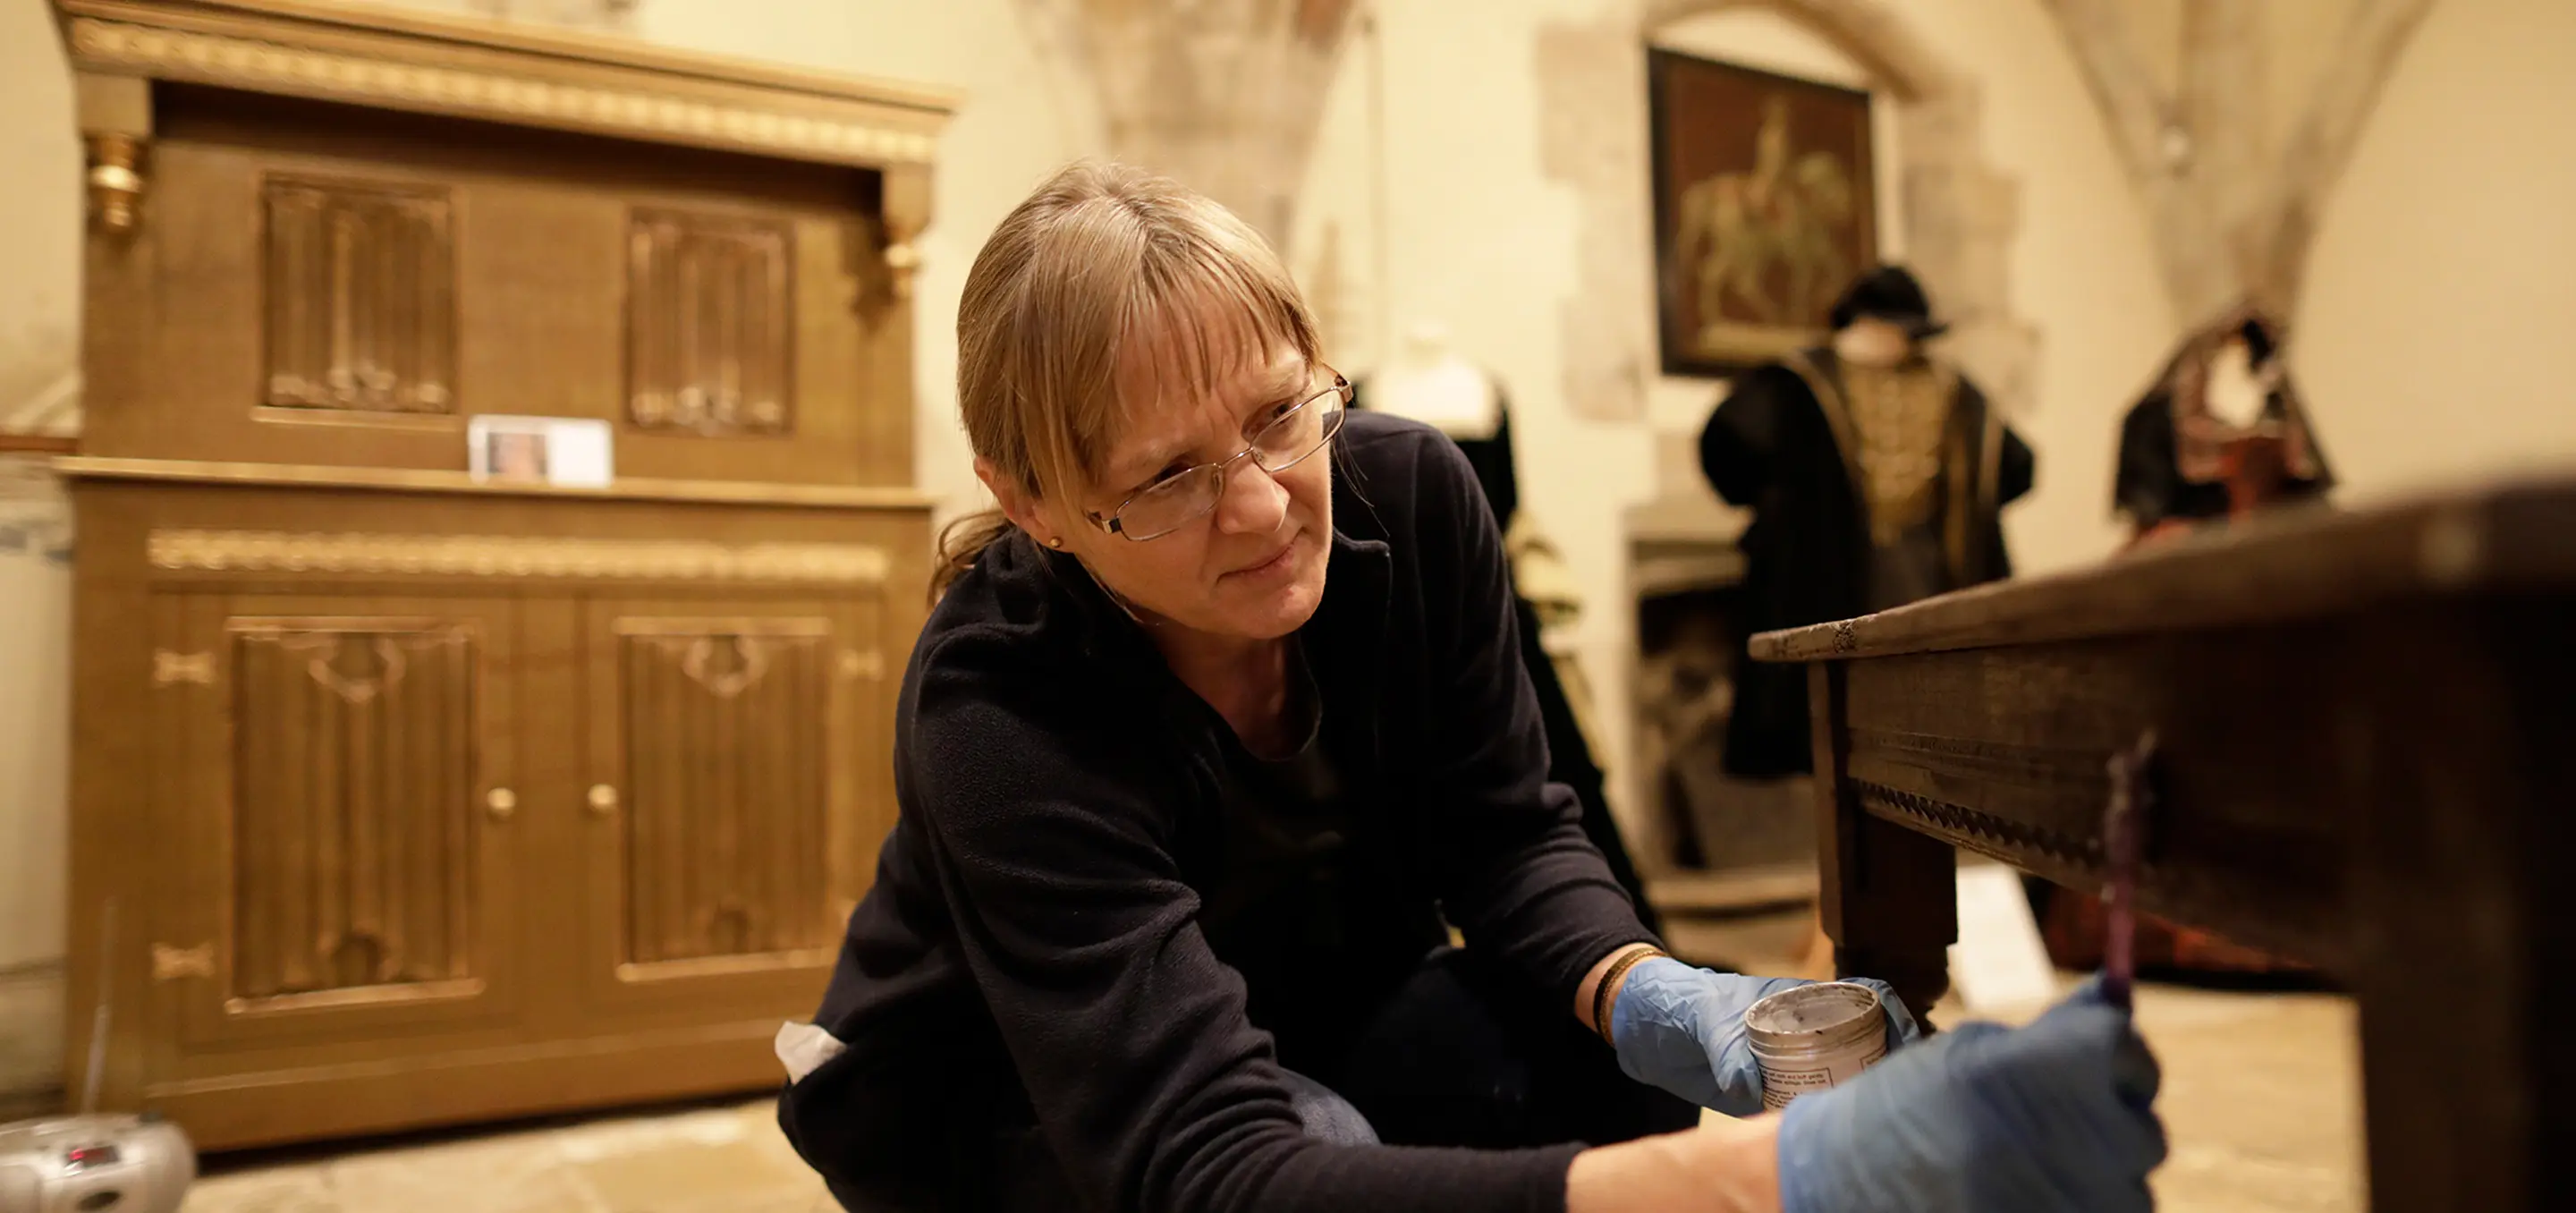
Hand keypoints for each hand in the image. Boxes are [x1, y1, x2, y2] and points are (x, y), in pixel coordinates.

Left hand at [1607, 958, 1919, 1116]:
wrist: (1648, 1033)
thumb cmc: (1683, 1005)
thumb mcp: (1705, 1017)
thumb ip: (1726, 1047)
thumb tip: (1749, 1085)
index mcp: (1803, 1000)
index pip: (1866, 998)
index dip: (1896, 1014)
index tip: (1910, 1039)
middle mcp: (1809, 1032)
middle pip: (1870, 1044)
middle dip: (1894, 1065)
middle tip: (1902, 1093)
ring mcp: (1795, 1065)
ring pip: (1847, 1079)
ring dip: (1866, 1096)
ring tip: (1879, 1120)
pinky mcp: (1776, 1097)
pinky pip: (1813, 1109)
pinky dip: (1829, 1122)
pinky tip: (1837, 1137)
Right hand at [1775, 976, 2166, 1212]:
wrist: (1846, 1186)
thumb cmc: (1904, 1108)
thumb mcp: (1971, 1050)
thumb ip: (2054, 1030)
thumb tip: (2115, 996)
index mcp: (2053, 1068)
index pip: (2126, 1047)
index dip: (2108, 1053)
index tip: (2082, 1063)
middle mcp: (2085, 1136)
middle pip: (2142, 1124)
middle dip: (2104, 1120)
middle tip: (2043, 1124)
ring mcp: (2085, 1200)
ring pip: (2131, 1180)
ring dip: (2095, 1169)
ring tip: (2025, 1163)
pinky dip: (2081, 1204)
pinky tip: (2029, 1191)